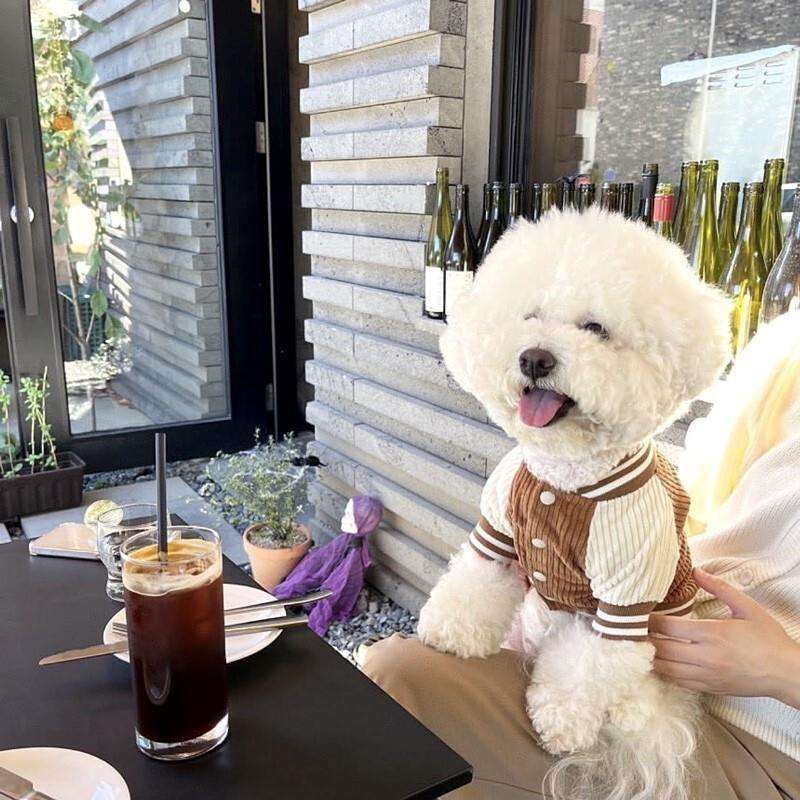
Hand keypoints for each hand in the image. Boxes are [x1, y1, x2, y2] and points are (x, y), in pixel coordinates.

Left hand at [651, 569, 799, 707]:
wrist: (786, 673)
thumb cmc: (768, 638)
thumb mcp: (747, 607)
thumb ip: (719, 587)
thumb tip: (696, 571)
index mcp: (712, 633)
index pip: (668, 626)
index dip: (650, 619)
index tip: (640, 613)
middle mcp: (705, 656)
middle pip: (661, 648)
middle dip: (644, 638)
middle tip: (634, 629)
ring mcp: (706, 675)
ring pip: (665, 669)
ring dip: (649, 657)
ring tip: (640, 646)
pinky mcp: (709, 688)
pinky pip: (677, 683)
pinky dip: (663, 673)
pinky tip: (657, 663)